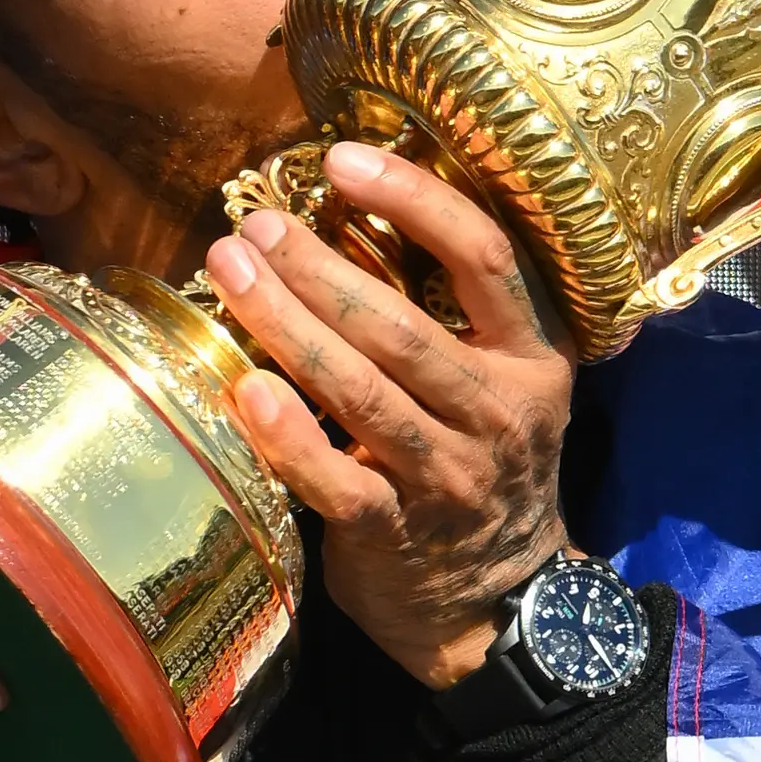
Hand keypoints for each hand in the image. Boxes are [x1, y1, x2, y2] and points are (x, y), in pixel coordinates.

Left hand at [200, 143, 576, 688]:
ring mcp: (448, 478)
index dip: (417, 201)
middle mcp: (497, 413)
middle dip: (318, 267)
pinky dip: (290, 436)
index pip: (486, 258)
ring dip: (287, 328)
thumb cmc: (483, 467)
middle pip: (401, 325)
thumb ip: (450, 315)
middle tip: (254, 225)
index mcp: (531, 359)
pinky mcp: (396, 535)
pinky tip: (247, 390)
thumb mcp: (503, 386)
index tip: (345, 158)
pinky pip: (337, 480)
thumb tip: (352, 213)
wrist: (502, 603)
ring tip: (230, 273)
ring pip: (362, 393)